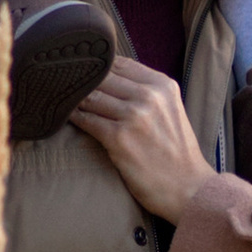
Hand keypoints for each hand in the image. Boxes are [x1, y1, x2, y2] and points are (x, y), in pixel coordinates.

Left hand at [71, 58, 213, 223]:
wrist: (189, 188)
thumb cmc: (175, 152)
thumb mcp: (170, 110)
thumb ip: (146, 91)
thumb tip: (107, 78)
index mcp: (163, 85)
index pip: (119, 63)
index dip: (97, 67)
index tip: (83, 72)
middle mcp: (150, 96)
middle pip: (102, 77)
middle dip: (82, 82)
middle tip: (64, 86)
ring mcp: (134, 116)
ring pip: (90, 97)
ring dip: (74, 100)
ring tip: (62, 102)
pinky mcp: (119, 139)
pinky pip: (86, 120)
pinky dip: (73, 118)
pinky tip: (66, 119)